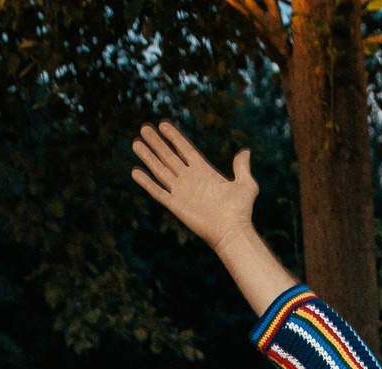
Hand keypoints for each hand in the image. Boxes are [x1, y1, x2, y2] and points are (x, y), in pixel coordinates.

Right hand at [130, 122, 259, 248]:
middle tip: (144, 128)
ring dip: (148, 157)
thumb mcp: (246, 185)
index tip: (163, 124)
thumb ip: (242, 168)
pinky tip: (135, 171)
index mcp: (204, 171)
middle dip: (156, 142)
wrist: (232, 232)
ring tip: (136, 143)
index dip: (174, 137)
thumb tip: (245, 151)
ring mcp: (181, 191)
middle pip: (169, 156)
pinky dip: (146, 182)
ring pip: (160, 170)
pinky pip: (157, 191)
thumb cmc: (241, 211)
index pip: (185, 149)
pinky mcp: (175, 205)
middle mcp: (190, 179)